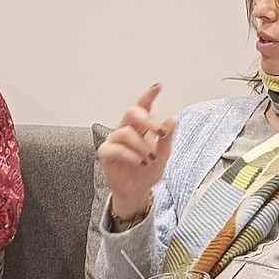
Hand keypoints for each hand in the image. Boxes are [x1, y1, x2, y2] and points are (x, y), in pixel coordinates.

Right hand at [98, 83, 175, 220]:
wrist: (137, 191)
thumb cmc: (148, 171)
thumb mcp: (163, 155)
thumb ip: (167, 138)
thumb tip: (172, 120)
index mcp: (141, 127)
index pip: (143, 106)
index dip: (149, 95)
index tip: (158, 87)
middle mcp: (127, 130)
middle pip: (131, 112)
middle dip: (146, 119)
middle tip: (159, 132)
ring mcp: (115, 140)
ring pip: (126, 132)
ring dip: (142, 146)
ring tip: (149, 159)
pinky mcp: (106, 153)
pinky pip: (116, 148)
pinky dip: (130, 155)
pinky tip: (139, 161)